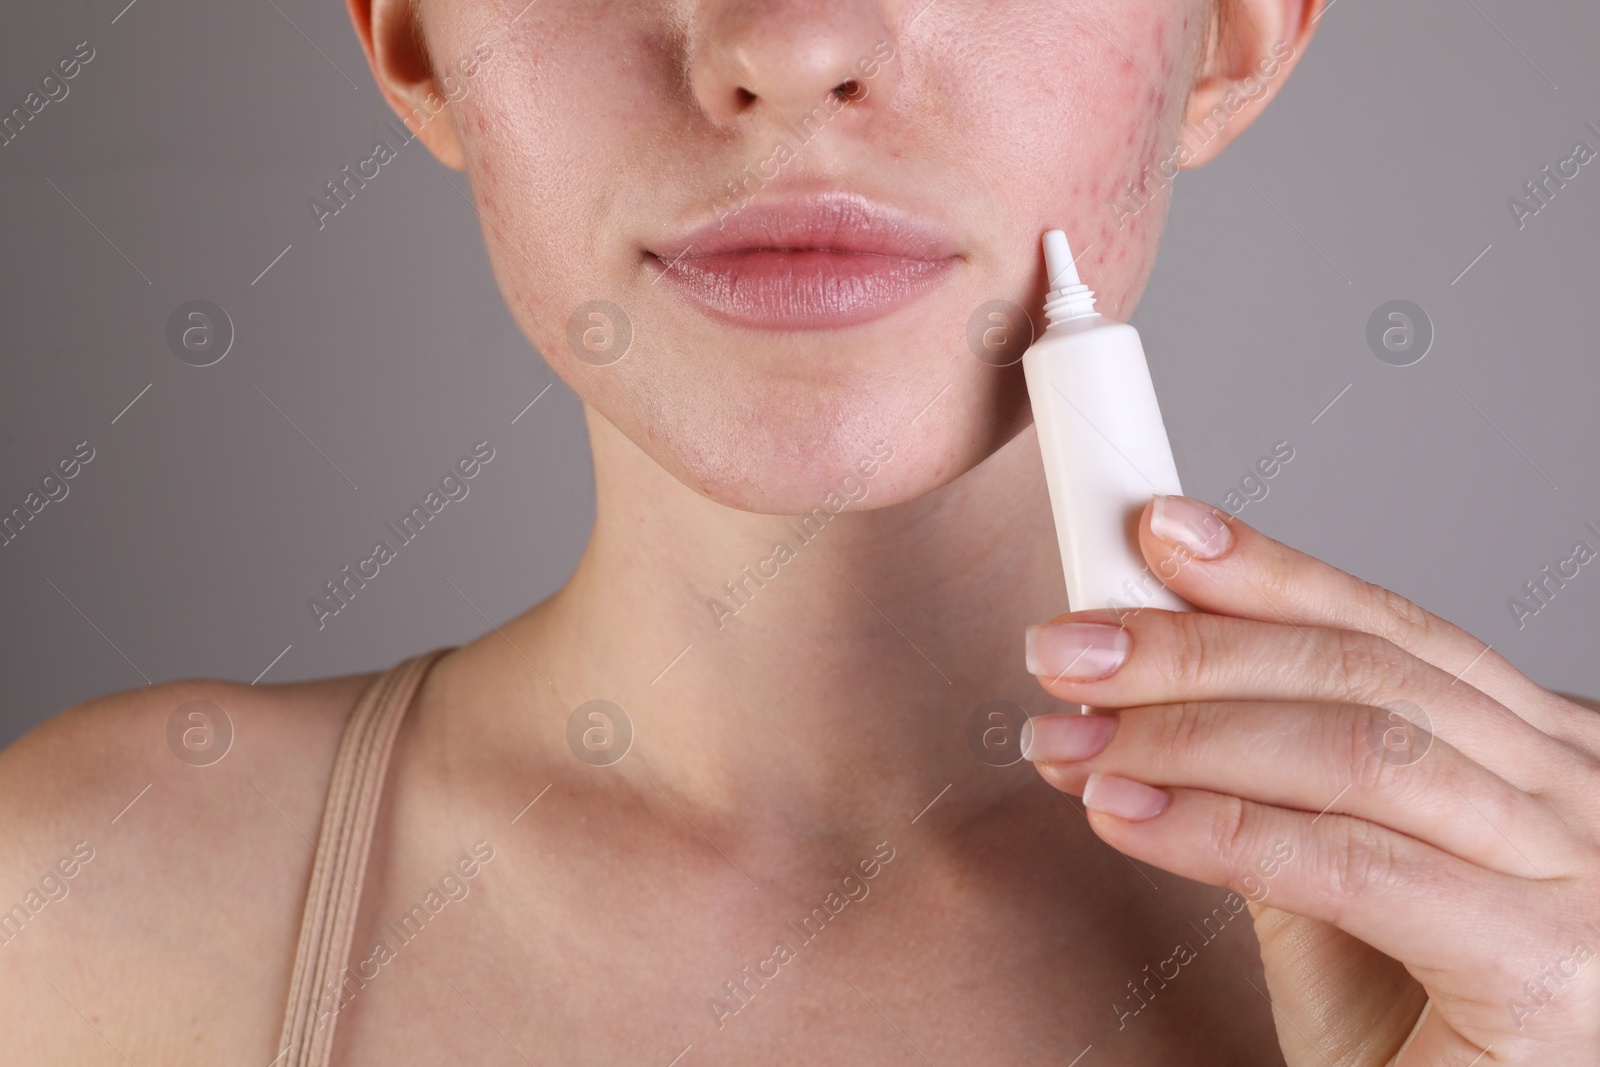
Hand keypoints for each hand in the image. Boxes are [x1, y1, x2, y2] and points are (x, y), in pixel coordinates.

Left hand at [1021, 494, 1599, 1065]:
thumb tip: (1154, 695)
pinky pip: (1347, 864)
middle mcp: (1577, 794)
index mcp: (1541, 759)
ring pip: (1353, 750)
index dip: (1268, 573)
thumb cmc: (1425, 1034)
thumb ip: (1275, 790)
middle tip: (1067, 647)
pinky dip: (1216, 828)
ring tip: (1071, 735)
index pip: (1391, 633)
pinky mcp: (1543, 967)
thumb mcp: (1340, 888)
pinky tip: (1124, 813)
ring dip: (1183, 732)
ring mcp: (1576, 873)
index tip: (1158, 533)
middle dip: (1192, 650)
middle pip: (1361, 674)